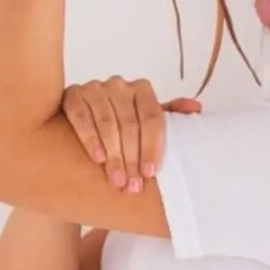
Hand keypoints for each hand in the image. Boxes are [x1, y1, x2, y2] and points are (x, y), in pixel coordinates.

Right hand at [62, 76, 200, 193]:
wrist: (79, 123)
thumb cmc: (120, 124)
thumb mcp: (144, 120)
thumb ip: (169, 115)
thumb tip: (197, 109)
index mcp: (142, 89)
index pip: (153, 117)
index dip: (152, 146)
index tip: (151, 172)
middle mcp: (119, 84)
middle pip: (130, 123)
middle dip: (132, 157)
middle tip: (133, 185)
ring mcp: (95, 87)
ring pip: (107, 122)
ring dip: (113, 154)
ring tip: (117, 179)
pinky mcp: (72, 94)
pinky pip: (81, 116)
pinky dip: (90, 139)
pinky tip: (98, 159)